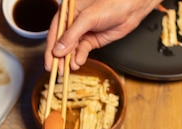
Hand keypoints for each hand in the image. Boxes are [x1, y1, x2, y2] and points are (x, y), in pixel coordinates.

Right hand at [45, 0, 160, 71]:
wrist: (132, 8)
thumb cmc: (112, 4)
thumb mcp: (88, 18)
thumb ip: (72, 35)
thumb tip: (58, 50)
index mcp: (68, 12)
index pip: (54, 32)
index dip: (50, 48)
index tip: (49, 62)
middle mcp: (73, 23)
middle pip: (61, 43)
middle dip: (60, 57)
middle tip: (58, 70)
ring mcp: (83, 32)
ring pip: (71, 49)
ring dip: (70, 60)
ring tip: (70, 68)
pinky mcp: (91, 40)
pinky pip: (82, 51)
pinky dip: (80, 58)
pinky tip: (78, 62)